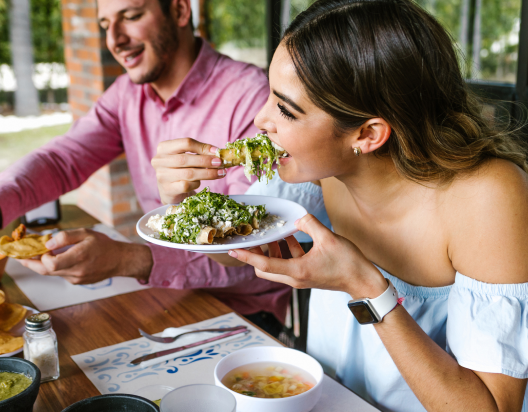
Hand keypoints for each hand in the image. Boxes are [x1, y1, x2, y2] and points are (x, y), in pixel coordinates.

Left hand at [18, 229, 152, 284]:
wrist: (119, 260)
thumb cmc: (104, 245)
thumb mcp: (86, 233)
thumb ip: (65, 237)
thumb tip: (47, 243)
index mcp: (79, 256)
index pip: (51, 263)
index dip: (41, 257)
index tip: (41, 248)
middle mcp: (77, 271)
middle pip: (46, 271)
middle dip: (32, 263)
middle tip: (22, 256)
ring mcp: (77, 279)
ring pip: (53, 273)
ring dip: (45, 264)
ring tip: (43, 254)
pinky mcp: (77, 282)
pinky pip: (61, 275)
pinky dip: (57, 267)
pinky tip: (61, 259)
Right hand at [152, 138, 225, 204]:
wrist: (170, 191)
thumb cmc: (181, 170)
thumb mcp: (187, 158)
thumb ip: (199, 153)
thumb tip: (217, 152)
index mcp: (164, 148)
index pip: (185, 143)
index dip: (203, 147)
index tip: (217, 152)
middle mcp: (159, 160)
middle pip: (186, 158)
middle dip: (206, 161)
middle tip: (220, 163)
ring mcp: (162, 176)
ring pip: (188, 173)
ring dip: (207, 173)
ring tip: (220, 173)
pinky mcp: (167, 189)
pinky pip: (186, 185)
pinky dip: (197, 184)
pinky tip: (200, 183)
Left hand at [229, 214, 386, 297]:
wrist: (362, 281)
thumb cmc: (348, 263)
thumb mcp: (328, 238)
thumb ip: (309, 224)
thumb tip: (297, 218)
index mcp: (297, 271)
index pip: (264, 264)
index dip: (247, 256)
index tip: (233, 250)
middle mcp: (294, 278)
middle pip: (264, 268)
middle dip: (256, 253)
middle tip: (255, 237)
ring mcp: (300, 278)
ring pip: (275, 266)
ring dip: (271, 251)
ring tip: (273, 233)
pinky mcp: (306, 274)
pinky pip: (288, 263)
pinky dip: (285, 251)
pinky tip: (290, 236)